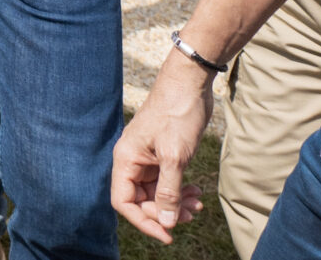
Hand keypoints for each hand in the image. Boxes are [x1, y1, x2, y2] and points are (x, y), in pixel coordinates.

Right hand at [113, 57, 214, 240]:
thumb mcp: (174, 156)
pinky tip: (196, 192)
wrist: (188, 85)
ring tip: (197, 204)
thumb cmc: (176, 115)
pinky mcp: (163, 155)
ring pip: (157, 193)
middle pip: (141, 200)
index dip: (143, 221)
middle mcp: (133, 161)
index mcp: (126, 160)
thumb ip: (168, 191)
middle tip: (189, 215)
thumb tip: (166, 222)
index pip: (124, 202)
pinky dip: (181, 192)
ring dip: (176, 203)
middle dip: (165, 212)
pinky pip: (167, 183)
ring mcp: (148, 159)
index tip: (167, 235)